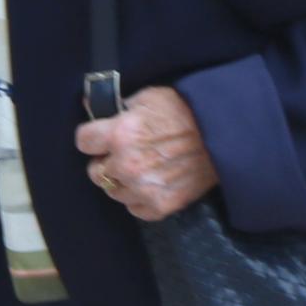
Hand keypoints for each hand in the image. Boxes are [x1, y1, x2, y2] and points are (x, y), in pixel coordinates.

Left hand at [73, 86, 217, 219]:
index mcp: (120, 134)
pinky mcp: (160, 206)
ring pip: (113, 192)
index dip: (92, 137)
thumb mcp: (148, 97)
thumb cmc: (185, 111)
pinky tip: (151, 183)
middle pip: (94, 171)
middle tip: (122, 153)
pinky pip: (134, 208)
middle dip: (105, 161)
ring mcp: (143, 189)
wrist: (223, 135)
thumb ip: (118, 106)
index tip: (100, 137)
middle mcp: (126, 165)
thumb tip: (91, 104)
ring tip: (140, 168)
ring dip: (122, 181)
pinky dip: (139, 198)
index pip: (83, 142)